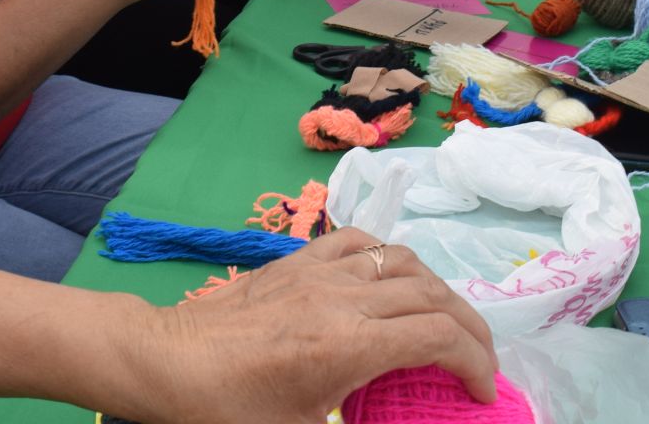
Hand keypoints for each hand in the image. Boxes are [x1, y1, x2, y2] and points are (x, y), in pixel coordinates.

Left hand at [122, 229, 498, 421]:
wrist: (165, 363)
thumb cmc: (227, 413)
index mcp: (348, 347)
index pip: (439, 338)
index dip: (475, 364)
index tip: (483, 394)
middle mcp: (344, 299)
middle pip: (434, 296)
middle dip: (471, 329)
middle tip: (479, 363)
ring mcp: (320, 272)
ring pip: (403, 261)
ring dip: (437, 290)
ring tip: (446, 322)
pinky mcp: (298, 260)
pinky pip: (359, 243)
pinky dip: (390, 258)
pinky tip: (392, 281)